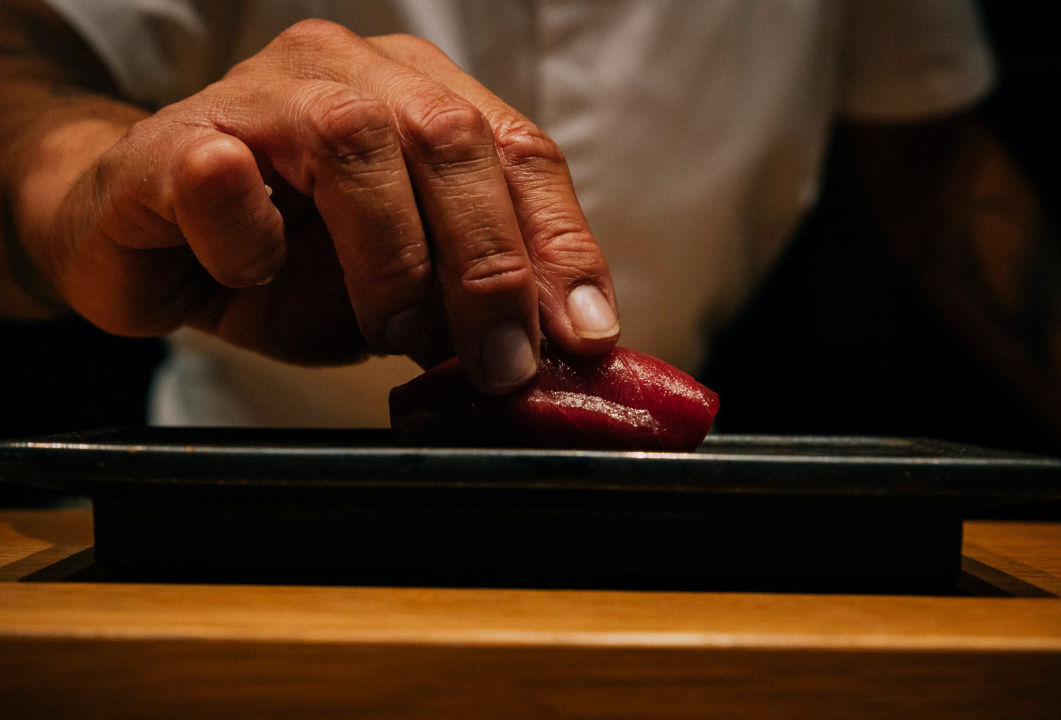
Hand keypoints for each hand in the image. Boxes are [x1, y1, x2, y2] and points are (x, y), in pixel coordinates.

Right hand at [22, 20, 618, 392]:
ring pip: (353, 142)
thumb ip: (468, 301)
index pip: (521, 152)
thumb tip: (552, 351)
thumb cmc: (286, 264)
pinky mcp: (174, 136)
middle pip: (452, 140)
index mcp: (423, 99)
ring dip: (391, 258)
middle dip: (491, 265)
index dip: (564, 244)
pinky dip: (253, 236)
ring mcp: (263, 93)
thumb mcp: (403, 291)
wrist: (145, 240)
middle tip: (499, 363)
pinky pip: (222, 173)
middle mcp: (353, 75)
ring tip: (391, 334)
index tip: (585, 335)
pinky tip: (258, 272)